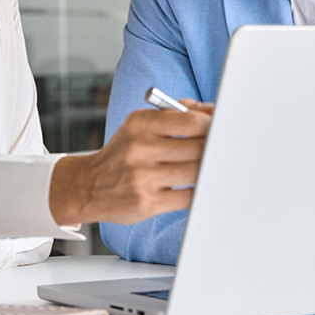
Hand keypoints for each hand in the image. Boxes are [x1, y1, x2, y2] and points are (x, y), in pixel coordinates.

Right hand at [49, 99, 212, 225]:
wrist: (88, 186)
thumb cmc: (122, 153)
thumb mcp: (139, 125)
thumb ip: (174, 114)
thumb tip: (212, 111)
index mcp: (140, 124)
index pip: (190, 120)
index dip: (213, 124)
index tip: (223, 127)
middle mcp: (139, 149)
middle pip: (197, 146)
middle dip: (215, 148)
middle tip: (226, 149)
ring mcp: (143, 177)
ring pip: (196, 172)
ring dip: (210, 170)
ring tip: (215, 167)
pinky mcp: (148, 203)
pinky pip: (188, 197)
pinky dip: (200, 191)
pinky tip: (202, 186)